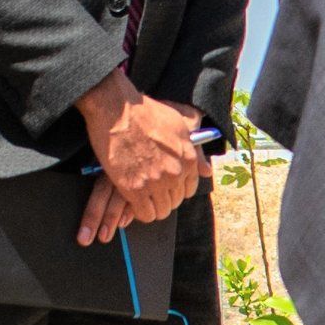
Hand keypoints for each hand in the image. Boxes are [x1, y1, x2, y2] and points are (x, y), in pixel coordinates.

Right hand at [78, 72, 208, 221]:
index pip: (189, 188)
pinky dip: (140, 213)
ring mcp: (156, 182)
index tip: (166, 187)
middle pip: (175, 201)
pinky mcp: (135, 189)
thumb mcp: (178, 125)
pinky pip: (145, 214)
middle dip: (164, 199)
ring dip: (153, 208)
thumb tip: (206, 169)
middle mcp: (175, 172)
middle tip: (150, 192)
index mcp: (188, 158)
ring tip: (142, 200)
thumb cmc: (145, 112)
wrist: (117, 110)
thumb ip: (192, 149)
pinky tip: (134, 204)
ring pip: (161, 211)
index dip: (177, 190)